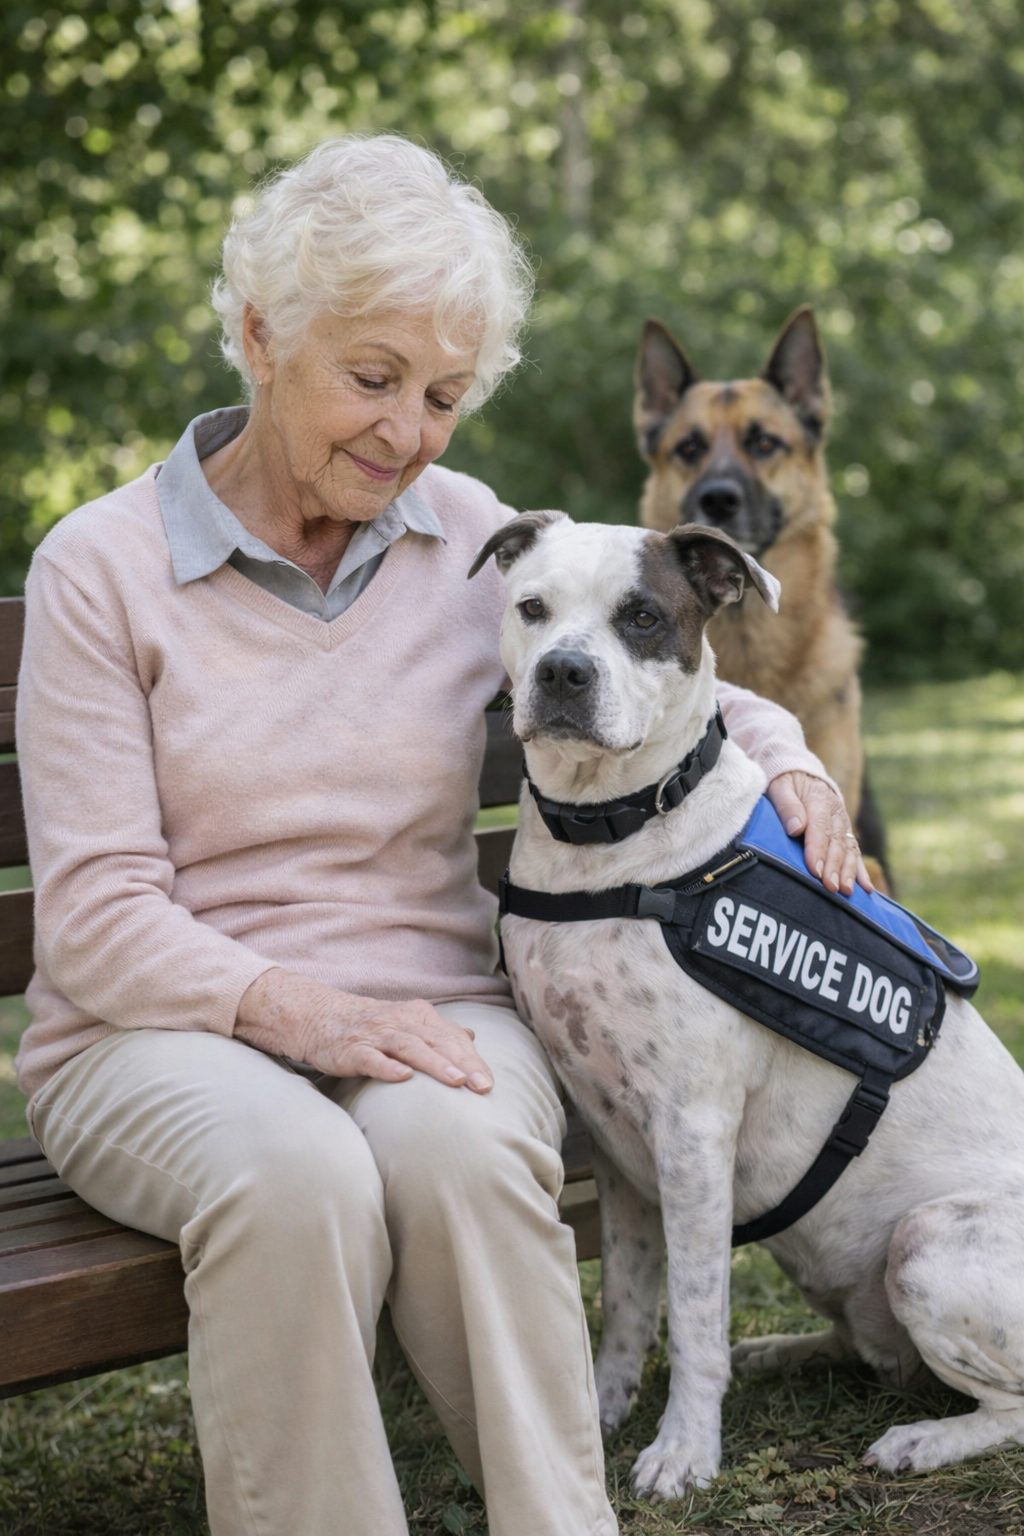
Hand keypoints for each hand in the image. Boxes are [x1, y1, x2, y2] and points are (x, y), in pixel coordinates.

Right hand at [235, 969, 493, 1091]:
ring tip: (456, 1081)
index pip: (452, 1038)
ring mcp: (375, 1035)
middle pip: (437, 1042)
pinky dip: (387, 1066)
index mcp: (418, 1016)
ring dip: (434, 1063)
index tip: (490, 1084)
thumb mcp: (407, 1023)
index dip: (472, 1060)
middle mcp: (400, 1022)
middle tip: (484, 1087)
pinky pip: (371, 1058)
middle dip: (463, 1064)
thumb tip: (472, 1037)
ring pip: (410, 1048)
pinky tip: (403, 1077)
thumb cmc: (370, 1026)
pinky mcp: (351, 1049)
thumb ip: (439, 1031)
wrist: (319, 1016)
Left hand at [767, 770, 872, 896]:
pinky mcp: (845, 833)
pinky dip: (860, 871)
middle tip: (830, 887)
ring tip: (847, 892)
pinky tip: (866, 889)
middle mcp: (836, 813)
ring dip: (849, 872)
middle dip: (834, 866)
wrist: (801, 773)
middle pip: (836, 842)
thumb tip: (796, 828)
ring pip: (849, 850)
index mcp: (820, 799)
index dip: (818, 849)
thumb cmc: (785, 782)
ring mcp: (843, 824)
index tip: (814, 869)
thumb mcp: (780, 786)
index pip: (819, 827)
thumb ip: (787, 805)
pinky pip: (855, 853)